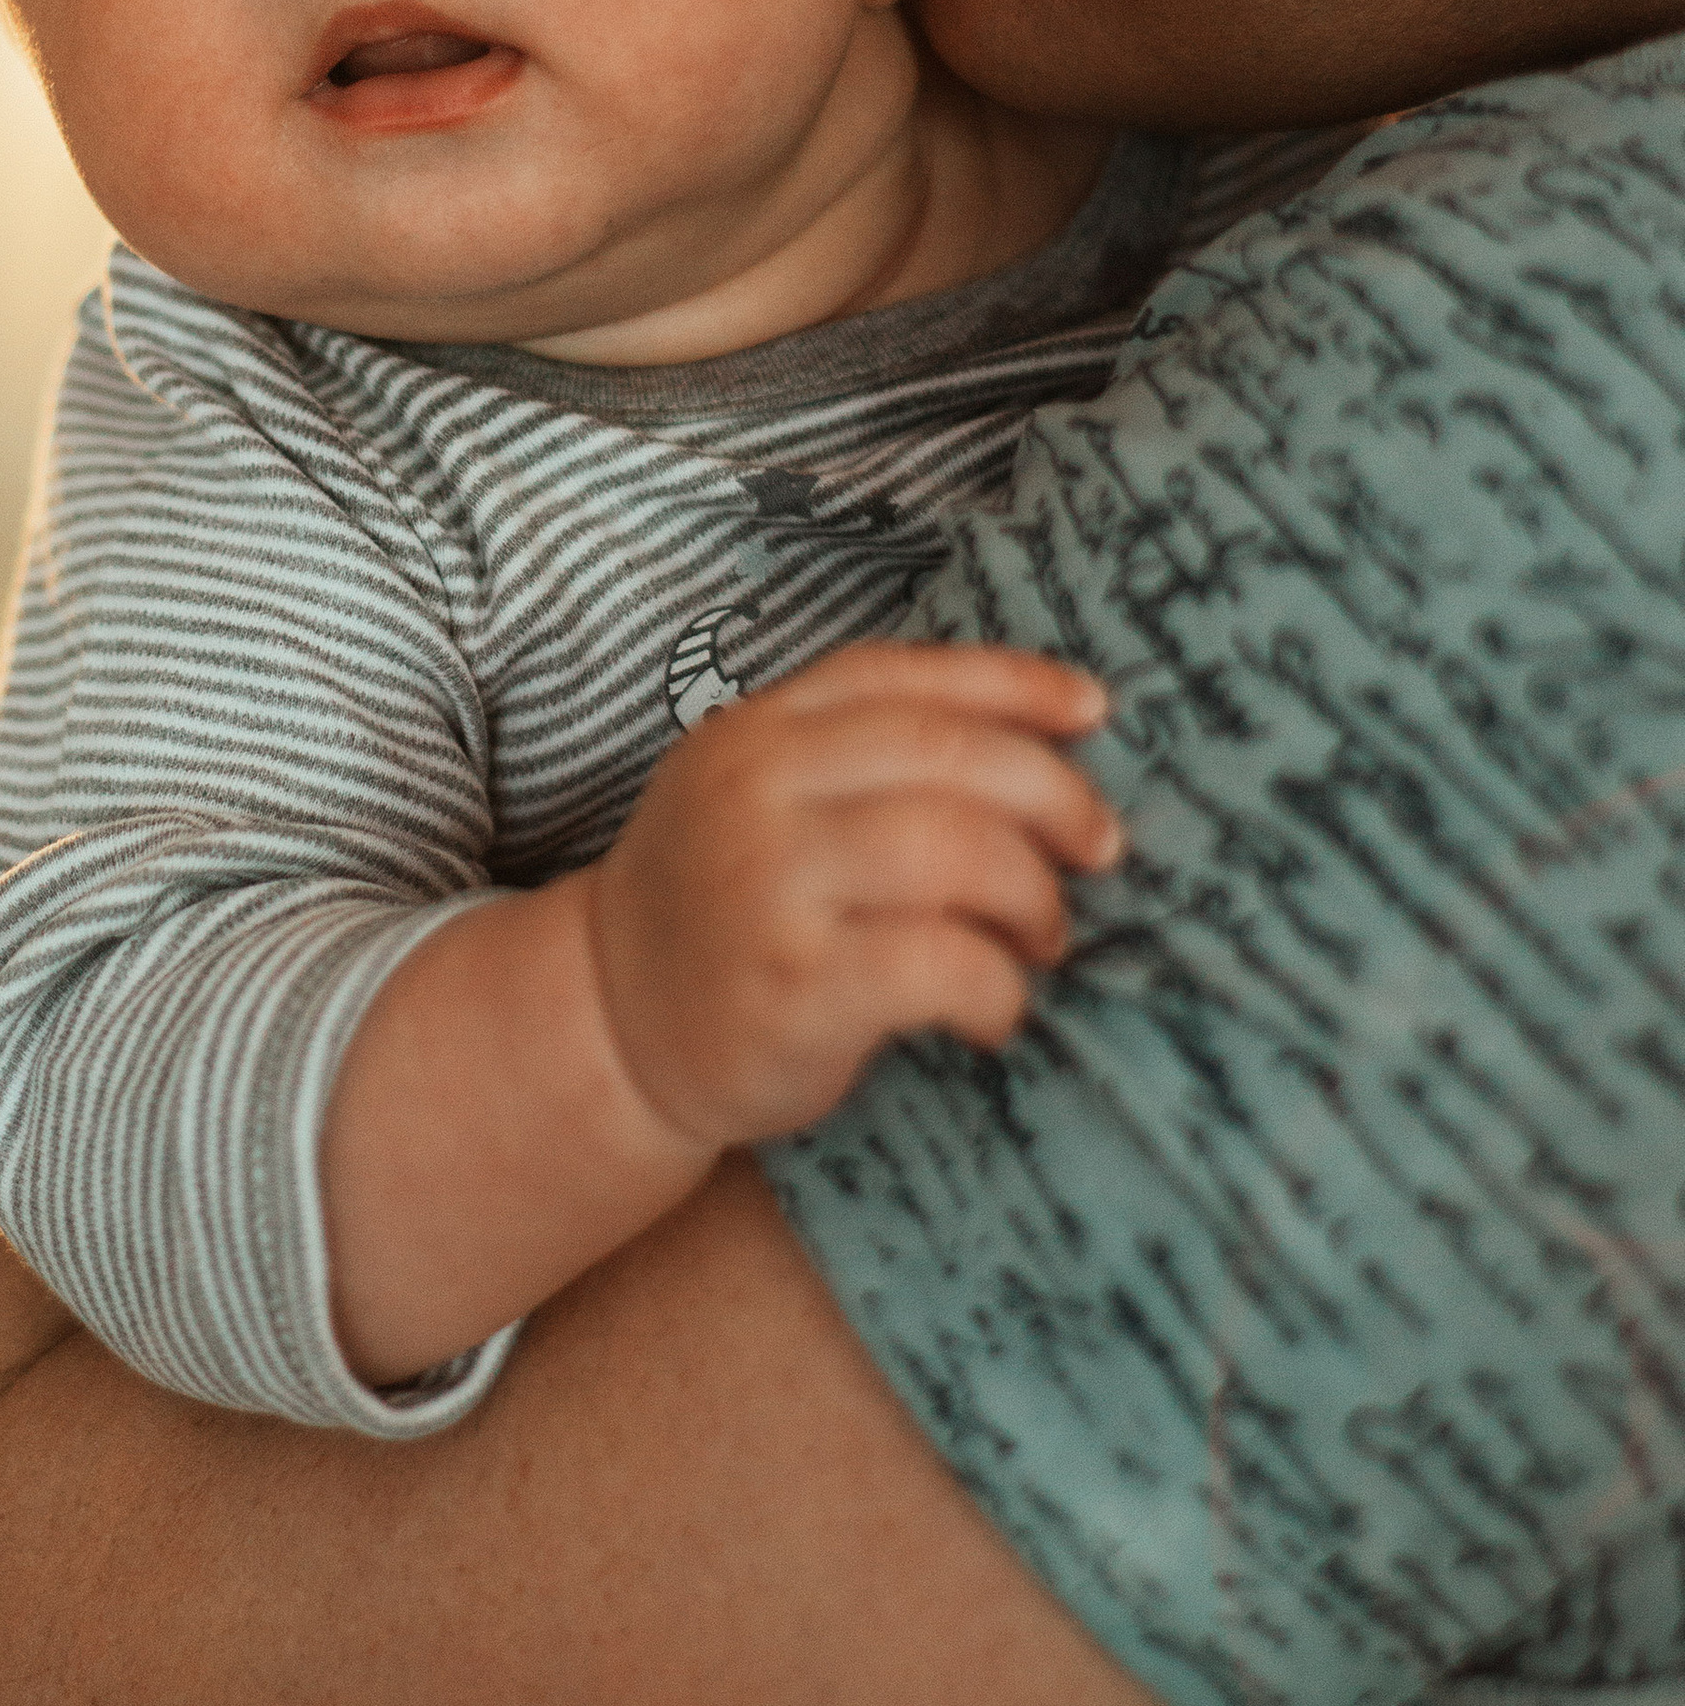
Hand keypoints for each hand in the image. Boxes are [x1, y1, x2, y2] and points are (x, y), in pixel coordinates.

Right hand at [586, 642, 1119, 1149]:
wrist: (608, 1026)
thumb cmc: (721, 912)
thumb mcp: (758, 799)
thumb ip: (859, 757)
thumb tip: (1045, 737)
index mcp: (757, 731)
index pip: (904, 679)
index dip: (1015, 684)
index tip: (1095, 711)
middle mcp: (756, 790)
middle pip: (951, 757)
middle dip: (1055, 800)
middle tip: (1098, 851)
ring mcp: (770, 884)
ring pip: (958, 852)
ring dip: (1034, 898)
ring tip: (1042, 940)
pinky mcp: (795, 984)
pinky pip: (942, 964)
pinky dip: (998, 988)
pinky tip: (994, 1011)